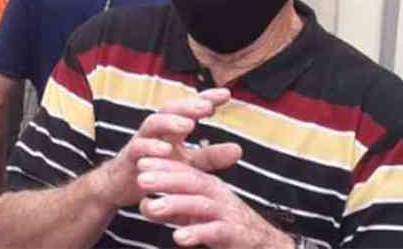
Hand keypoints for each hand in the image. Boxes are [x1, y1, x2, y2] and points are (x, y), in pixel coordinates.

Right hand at [90, 89, 238, 209]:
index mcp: (172, 129)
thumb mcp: (188, 165)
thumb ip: (210, 156)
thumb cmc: (158, 170)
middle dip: (188, 105)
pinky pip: (138, 148)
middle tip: (207, 106)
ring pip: (152, 123)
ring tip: (189, 125)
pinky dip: (151, 147)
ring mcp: (141, 141)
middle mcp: (157, 130)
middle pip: (170, 108)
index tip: (227, 94)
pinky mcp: (129, 158)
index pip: (189, 108)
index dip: (206, 98)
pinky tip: (165, 150)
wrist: (122, 186)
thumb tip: (238, 149)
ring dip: (170, 122)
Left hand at [137, 155, 292, 248]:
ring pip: (199, 205)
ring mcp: (226, 213)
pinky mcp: (235, 234)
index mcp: (207, 185)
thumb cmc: (222, 224)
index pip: (183, 170)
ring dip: (174, 204)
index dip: (162, 165)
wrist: (262, 244)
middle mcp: (217, 194)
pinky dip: (197, 233)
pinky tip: (178, 237)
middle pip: (190, 182)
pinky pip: (215, 232)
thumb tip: (144, 205)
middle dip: (165, 179)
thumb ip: (171, 210)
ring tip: (151, 207)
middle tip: (140, 179)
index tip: (140, 162)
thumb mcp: (194, 214)